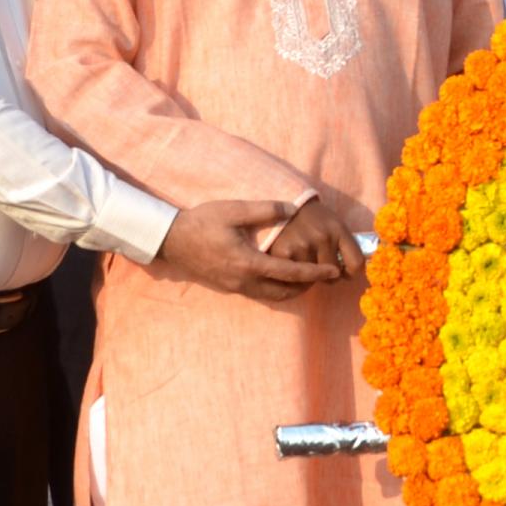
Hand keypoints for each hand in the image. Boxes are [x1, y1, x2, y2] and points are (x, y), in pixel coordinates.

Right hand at [158, 197, 350, 303]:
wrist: (172, 240)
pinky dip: (276, 288)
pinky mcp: (229, 287)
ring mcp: (235, 287)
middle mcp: (244, 281)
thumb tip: (293, 208)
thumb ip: (265, 210)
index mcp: (249, 263)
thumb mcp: (234, 211)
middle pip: (285, 292)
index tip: (333, 270)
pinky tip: (282, 275)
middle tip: (323, 275)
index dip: (314, 272)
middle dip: (307, 285)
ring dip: (292, 289)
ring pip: (272, 296)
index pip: (290, 272)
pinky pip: (260, 293)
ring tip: (307, 277)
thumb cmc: (202, 222)